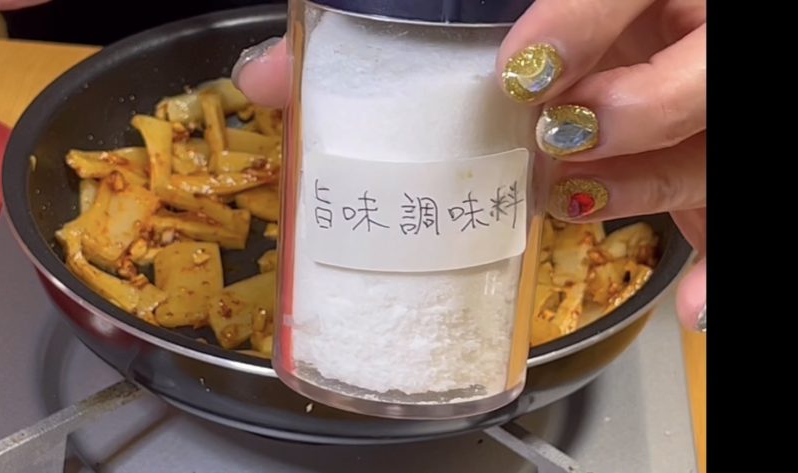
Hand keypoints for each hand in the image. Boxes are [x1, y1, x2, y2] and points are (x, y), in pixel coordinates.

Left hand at [232, 1, 705, 332]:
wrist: (617, 36)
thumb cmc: (542, 30)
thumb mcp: (487, 7)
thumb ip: (383, 31)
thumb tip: (265, 78)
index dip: (580, 24)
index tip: (518, 71)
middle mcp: (683, 42)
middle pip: (695, 81)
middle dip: (626, 112)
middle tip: (551, 133)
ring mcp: (700, 108)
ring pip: (698, 157)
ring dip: (638, 187)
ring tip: (570, 201)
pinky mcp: (702, 165)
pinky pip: (720, 217)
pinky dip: (709, 269)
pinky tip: (690, 311)